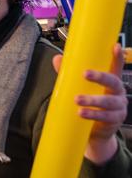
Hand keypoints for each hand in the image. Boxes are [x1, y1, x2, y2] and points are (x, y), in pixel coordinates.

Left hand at [52, 44, 127, 164]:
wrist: (94, 131)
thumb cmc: (89, 104)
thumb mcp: (80, 87)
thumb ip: (69, 74)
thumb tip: (58, 59)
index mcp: (111, 81)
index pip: (116, 67)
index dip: (117, 57)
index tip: (115, 46)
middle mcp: (118, 92)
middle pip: (113, 81)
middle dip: (100, 76)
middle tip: (85, 74)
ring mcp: (118, 106)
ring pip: (109, 101)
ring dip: (93, 100)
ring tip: (78, 100)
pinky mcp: (115, 120)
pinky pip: (106, 117)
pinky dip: (94, 114)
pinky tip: (82, 113)